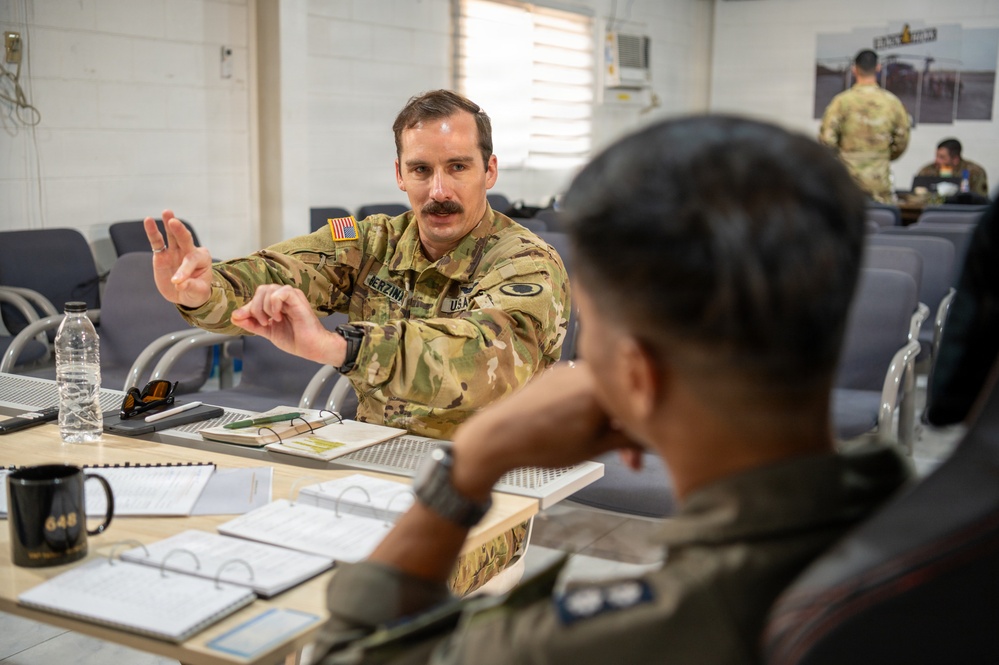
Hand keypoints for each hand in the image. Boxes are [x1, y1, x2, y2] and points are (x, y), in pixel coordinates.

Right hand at [144, 210, 212, 307]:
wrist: (185, 294)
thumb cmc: (195, 292)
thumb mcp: (198, 293)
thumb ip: (191, 287)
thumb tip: (179, 284)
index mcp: (202, 259)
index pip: (192, 261)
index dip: (184, 271)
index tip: (177, 283)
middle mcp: (189, 251)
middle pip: (185, 239)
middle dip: (180, 231)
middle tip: (174, 222)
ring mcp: (175, 251)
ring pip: (172, 235)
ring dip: (168, 224)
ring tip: (166, 212)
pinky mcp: (162, 254)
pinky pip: (157, 242)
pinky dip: (152, 232)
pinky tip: (148, 220)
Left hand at [230, 285, 346, 365]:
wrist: (312, 348)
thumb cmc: (295, 339)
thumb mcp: (267, 331)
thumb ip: (251, 324)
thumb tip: (234, 317)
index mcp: (277, 303)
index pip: (257, 297)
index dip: (247, 307)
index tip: (241, 318)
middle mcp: (284, 297)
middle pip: (261, 290)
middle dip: (255, 307)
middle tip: (263, 322)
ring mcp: (291, 297)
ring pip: (269, 290)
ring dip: (264, 307)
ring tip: (272, 321)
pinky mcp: (297, 299)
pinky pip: (280, 293)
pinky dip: (274, 304)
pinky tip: (279, 316)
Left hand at [451, 363, 641, 500]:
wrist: (498, 436)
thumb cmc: (544, 445)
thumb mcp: (594, 448)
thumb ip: (628, 439)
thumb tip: (653, 439)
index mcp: (600, 387)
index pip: (638, 405)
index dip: (645, 433)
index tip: (642, 455)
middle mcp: (587, 369)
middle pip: (621, 397)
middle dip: (627, 428)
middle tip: (629, 461)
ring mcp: (569, 369)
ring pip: (603, 393)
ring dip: (608, 418)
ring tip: (600, 445)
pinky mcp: (555, 373)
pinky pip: (583, 388)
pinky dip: (590, 407)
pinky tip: (582, 428)